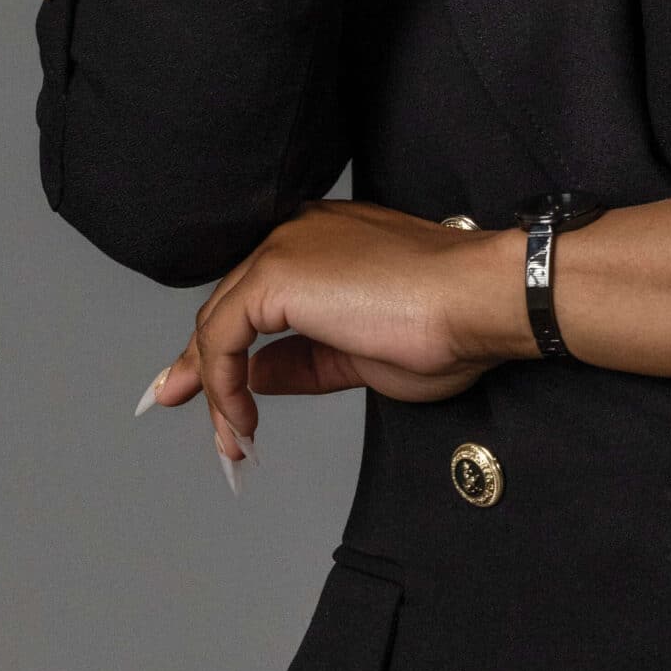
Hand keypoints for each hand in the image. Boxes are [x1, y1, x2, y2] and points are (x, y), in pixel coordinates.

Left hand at [142, 200, 530, 469]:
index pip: (259, 295)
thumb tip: (257, 376)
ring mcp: (285, 250)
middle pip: (230, 305)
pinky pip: (221, 336)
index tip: (217, 392)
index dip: (230, 346)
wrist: (476, 300)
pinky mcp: (275, 275)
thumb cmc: (446, 325)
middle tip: (193, 411)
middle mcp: (298, 235)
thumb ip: (303, 360)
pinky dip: (219, 383)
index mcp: (324, 242)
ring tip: (229, 436)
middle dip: (205, 365)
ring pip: (220, 321)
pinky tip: (239, 419)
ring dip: (215, 384)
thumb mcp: (359, 354)